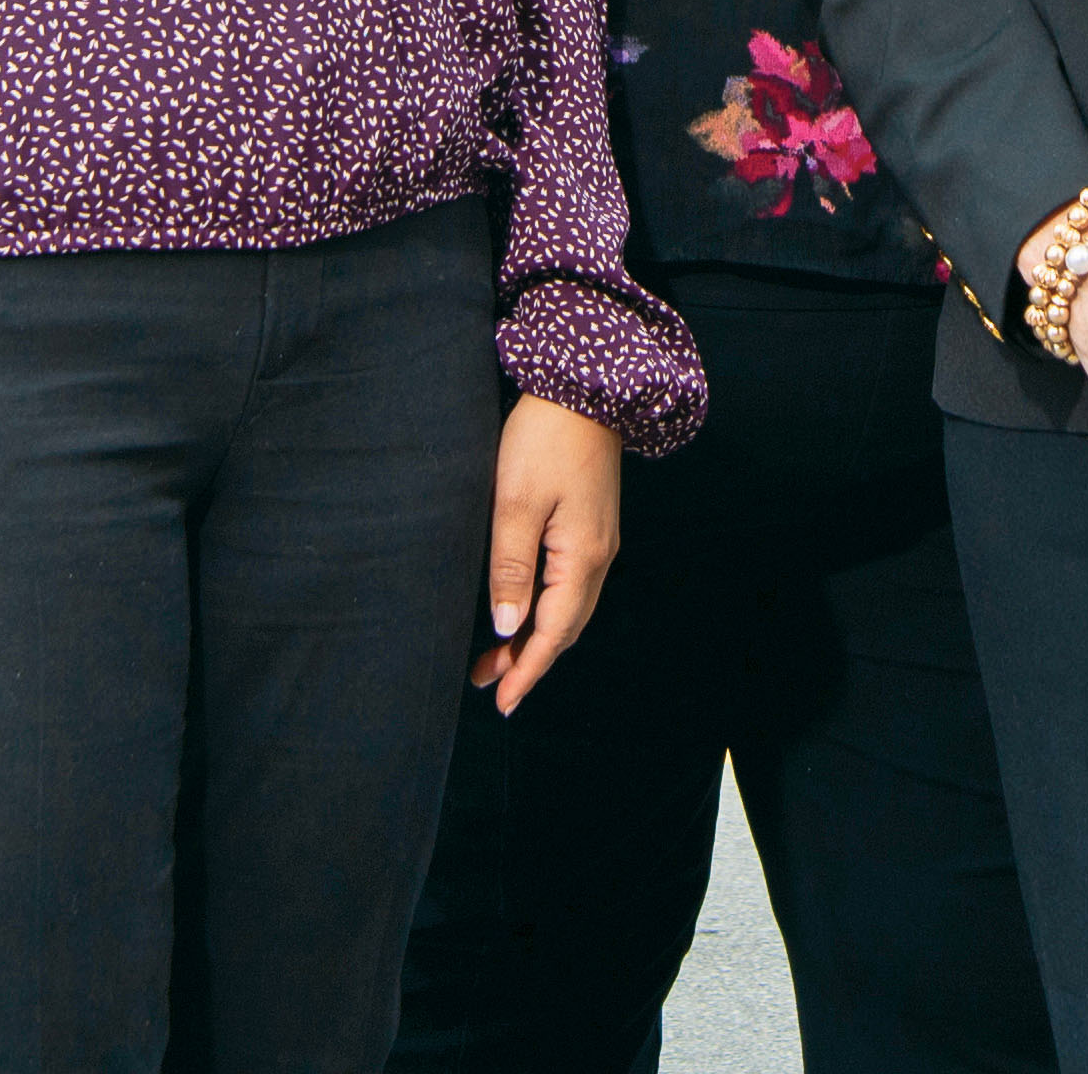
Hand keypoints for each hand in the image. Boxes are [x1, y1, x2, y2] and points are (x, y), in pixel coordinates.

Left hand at [474, 398, 622, 714]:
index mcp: (582, 557)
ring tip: (497, 655)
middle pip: (566, 626)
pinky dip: (547, 607)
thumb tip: (508, 627)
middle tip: (487, 683)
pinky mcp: (591, 523)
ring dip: (536, 634)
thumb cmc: (545, 439)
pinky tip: (525, 605)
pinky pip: (571, 582)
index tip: (502, 701)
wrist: (585, 386)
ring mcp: (599, 539)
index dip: (527, 670)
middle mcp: (599, 555)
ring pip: (569, 606)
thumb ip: (510, 568)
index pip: (554, 632)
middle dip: (528, 659)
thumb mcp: (515, 503)